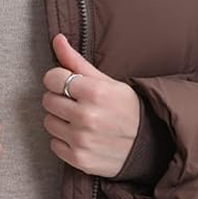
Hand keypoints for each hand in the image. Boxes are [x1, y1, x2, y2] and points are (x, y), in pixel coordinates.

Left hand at [41, 33, 140, 177]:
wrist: (150, 145)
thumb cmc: (127, 108)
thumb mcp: (107, 81)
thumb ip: (77, 61)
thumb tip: (57, 39)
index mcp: (95, 92)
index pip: (52, 78)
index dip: (57, 79)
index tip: (67, 83)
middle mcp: (86, 116)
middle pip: (47, 100)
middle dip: (59, 98)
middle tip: (76, 103)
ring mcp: (82, 140)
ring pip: (48, 122)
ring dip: (60, 120)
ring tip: (79, 120)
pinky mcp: (79, 159)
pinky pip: (54, 144)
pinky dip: (64, 140)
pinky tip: (80, 136)